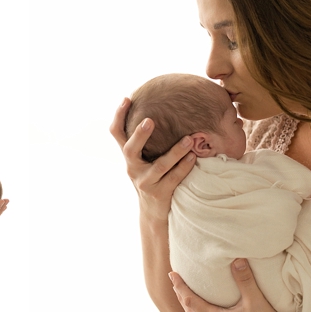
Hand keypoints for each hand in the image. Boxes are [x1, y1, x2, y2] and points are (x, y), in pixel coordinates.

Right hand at [110, 98, 195, 218]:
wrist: (152, 212)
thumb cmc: (152, 177)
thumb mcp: (143, 160)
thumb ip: (146, 142)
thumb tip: (162, 109)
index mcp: (129, 156)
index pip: (117, 133)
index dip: (119, 116)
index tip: (127, 99)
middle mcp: (132, 167)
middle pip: (130, 149)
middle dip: (139, 135)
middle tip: (149, 121)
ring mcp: (145, 182)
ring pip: (159, 166)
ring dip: (175, 152)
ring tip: (189, 139)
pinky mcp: (159, 194)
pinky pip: (174, 179)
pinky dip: (184, 167)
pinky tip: (194, 157)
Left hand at [170, 258, 292, 311]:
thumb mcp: (255, 300)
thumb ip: (244, 279)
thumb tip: (236, 259)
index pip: (190, 301)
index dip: (180, 287)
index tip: (172, 274)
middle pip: (190, 311)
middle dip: (181, 296)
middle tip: (175, 282)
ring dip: (191, 306)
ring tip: (187, 294)